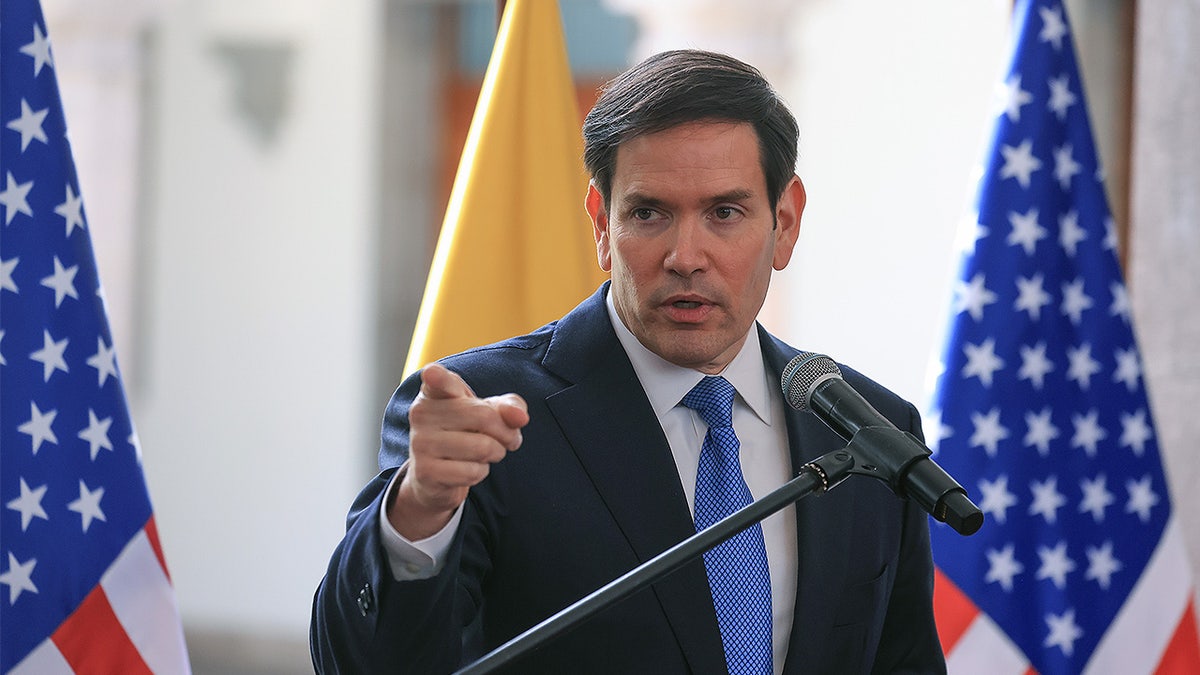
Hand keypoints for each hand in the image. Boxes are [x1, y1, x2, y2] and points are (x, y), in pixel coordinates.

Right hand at [387, 363, 528, 539]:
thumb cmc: (465, 432)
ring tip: (483, 453)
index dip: (437, 376)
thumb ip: (509, 406)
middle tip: (506, 439)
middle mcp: (422, 413)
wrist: (435, 472)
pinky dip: (480, 473)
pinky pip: (472, 472)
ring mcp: (420, 442)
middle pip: (485, 417)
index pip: (438, 381)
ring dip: (495, 454)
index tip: (432, 373)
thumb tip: (520, 417)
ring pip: (483, 448)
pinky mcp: (425, 471)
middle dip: (506, 433)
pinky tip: (467, 468)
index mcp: (435, 390)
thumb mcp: (489, 412)